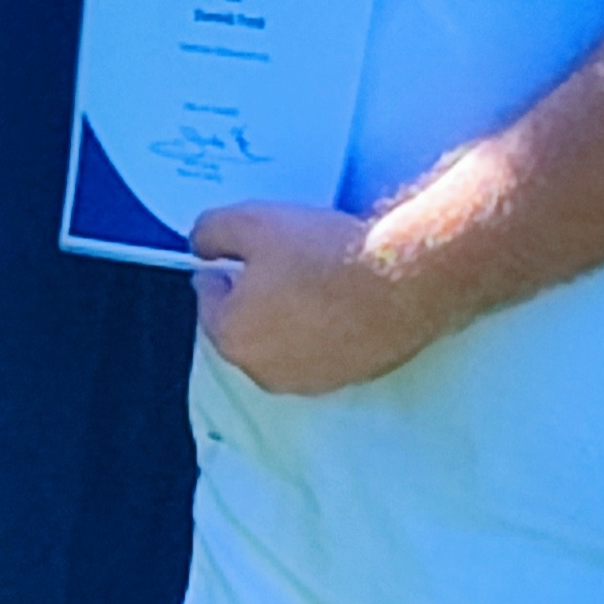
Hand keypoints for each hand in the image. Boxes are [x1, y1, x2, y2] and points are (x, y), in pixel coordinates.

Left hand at [188, 200, 450, 394]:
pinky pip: (321, 349)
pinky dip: (323, 328)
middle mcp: (264, 372)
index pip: (209, 298)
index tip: (241, 250)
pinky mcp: (349, 379)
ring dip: (289, 314)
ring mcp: (310, 381)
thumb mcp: (250, 222)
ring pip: (284, 340)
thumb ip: (209, 232)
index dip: (223, 267)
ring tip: (313, 275)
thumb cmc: (322, 254)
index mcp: (232, 338)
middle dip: (253, 296)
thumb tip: (200, 245)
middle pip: (245, 325)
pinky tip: (341, 297)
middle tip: (279, 260)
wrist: (403, 281)